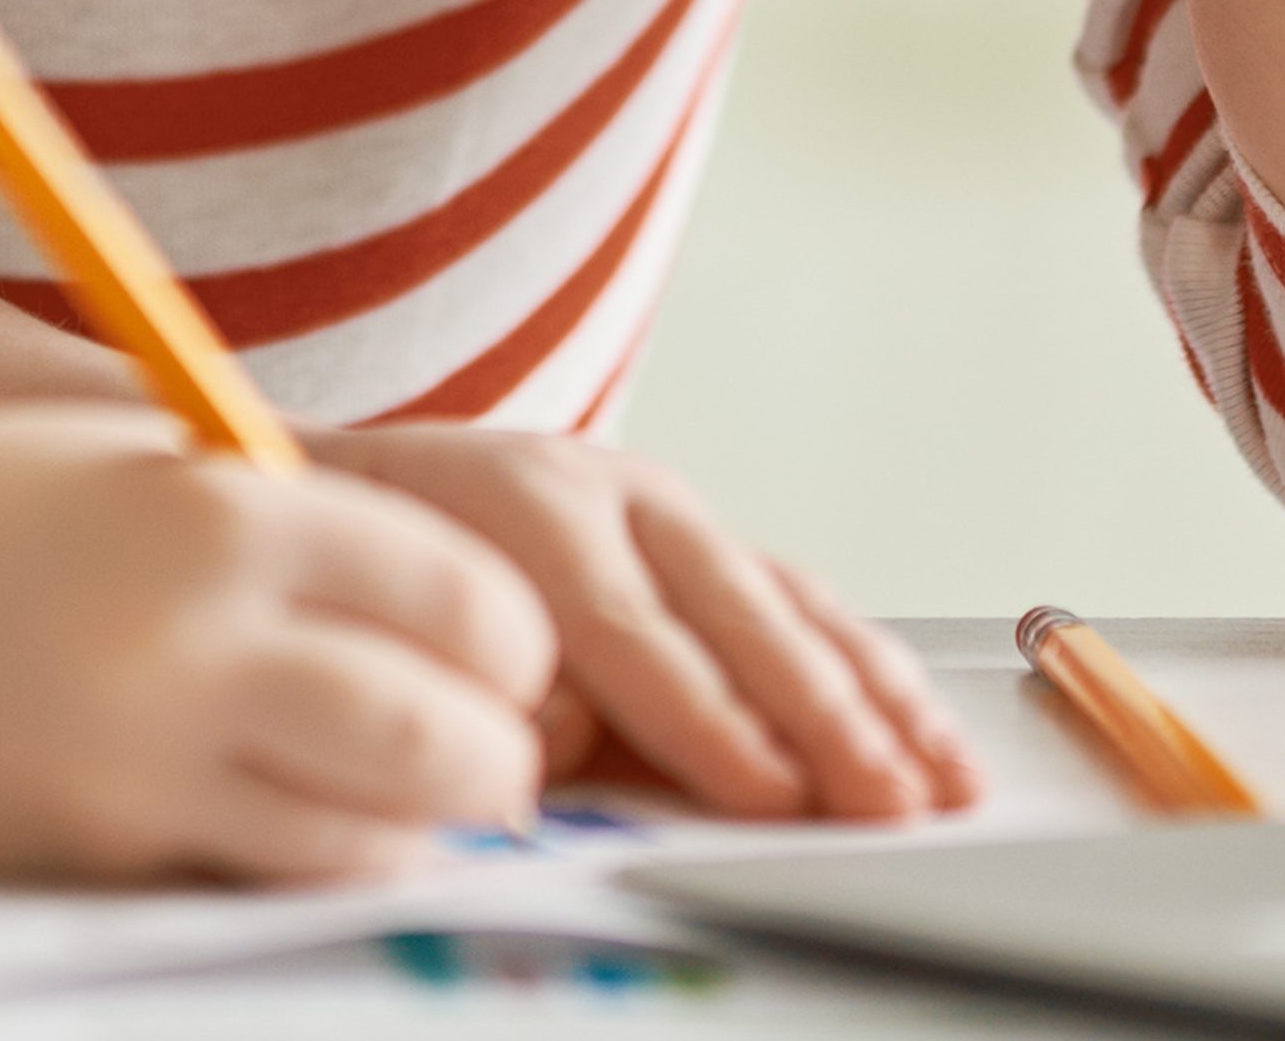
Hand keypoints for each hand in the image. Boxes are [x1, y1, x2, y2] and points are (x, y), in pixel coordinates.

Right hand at [0, 411, 554, 886]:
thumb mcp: (141, 471)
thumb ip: (285, 531)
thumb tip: (455, 618)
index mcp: (223, 513)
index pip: (461, 597)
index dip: (509, 641)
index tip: (504, 653)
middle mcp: (195, 639)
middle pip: (443, 736)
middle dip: (497, 757)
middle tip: (495, 754)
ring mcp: (142, 761)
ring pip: (369, 836)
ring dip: (413, 825)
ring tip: (403, 794)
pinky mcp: (97, 849)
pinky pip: (263, 875)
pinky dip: (309, 858)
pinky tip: (288, 815)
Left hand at [314, 417, 980, 819]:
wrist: (342, 481)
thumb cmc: (360, 578)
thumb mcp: (390, 628)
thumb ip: (487, 695)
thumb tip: (564, 748)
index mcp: (522, 506)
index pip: (631, 633)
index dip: (706, 721)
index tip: (770, 794)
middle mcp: (609, 490)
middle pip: (735, 616)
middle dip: (820, 722)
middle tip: (884, 803)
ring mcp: (666, 507)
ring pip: (790, 606)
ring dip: (875, 702)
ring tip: (942, 783)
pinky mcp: (702, 535)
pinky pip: (802, 602)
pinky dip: (871, 671)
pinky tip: (923, 729)